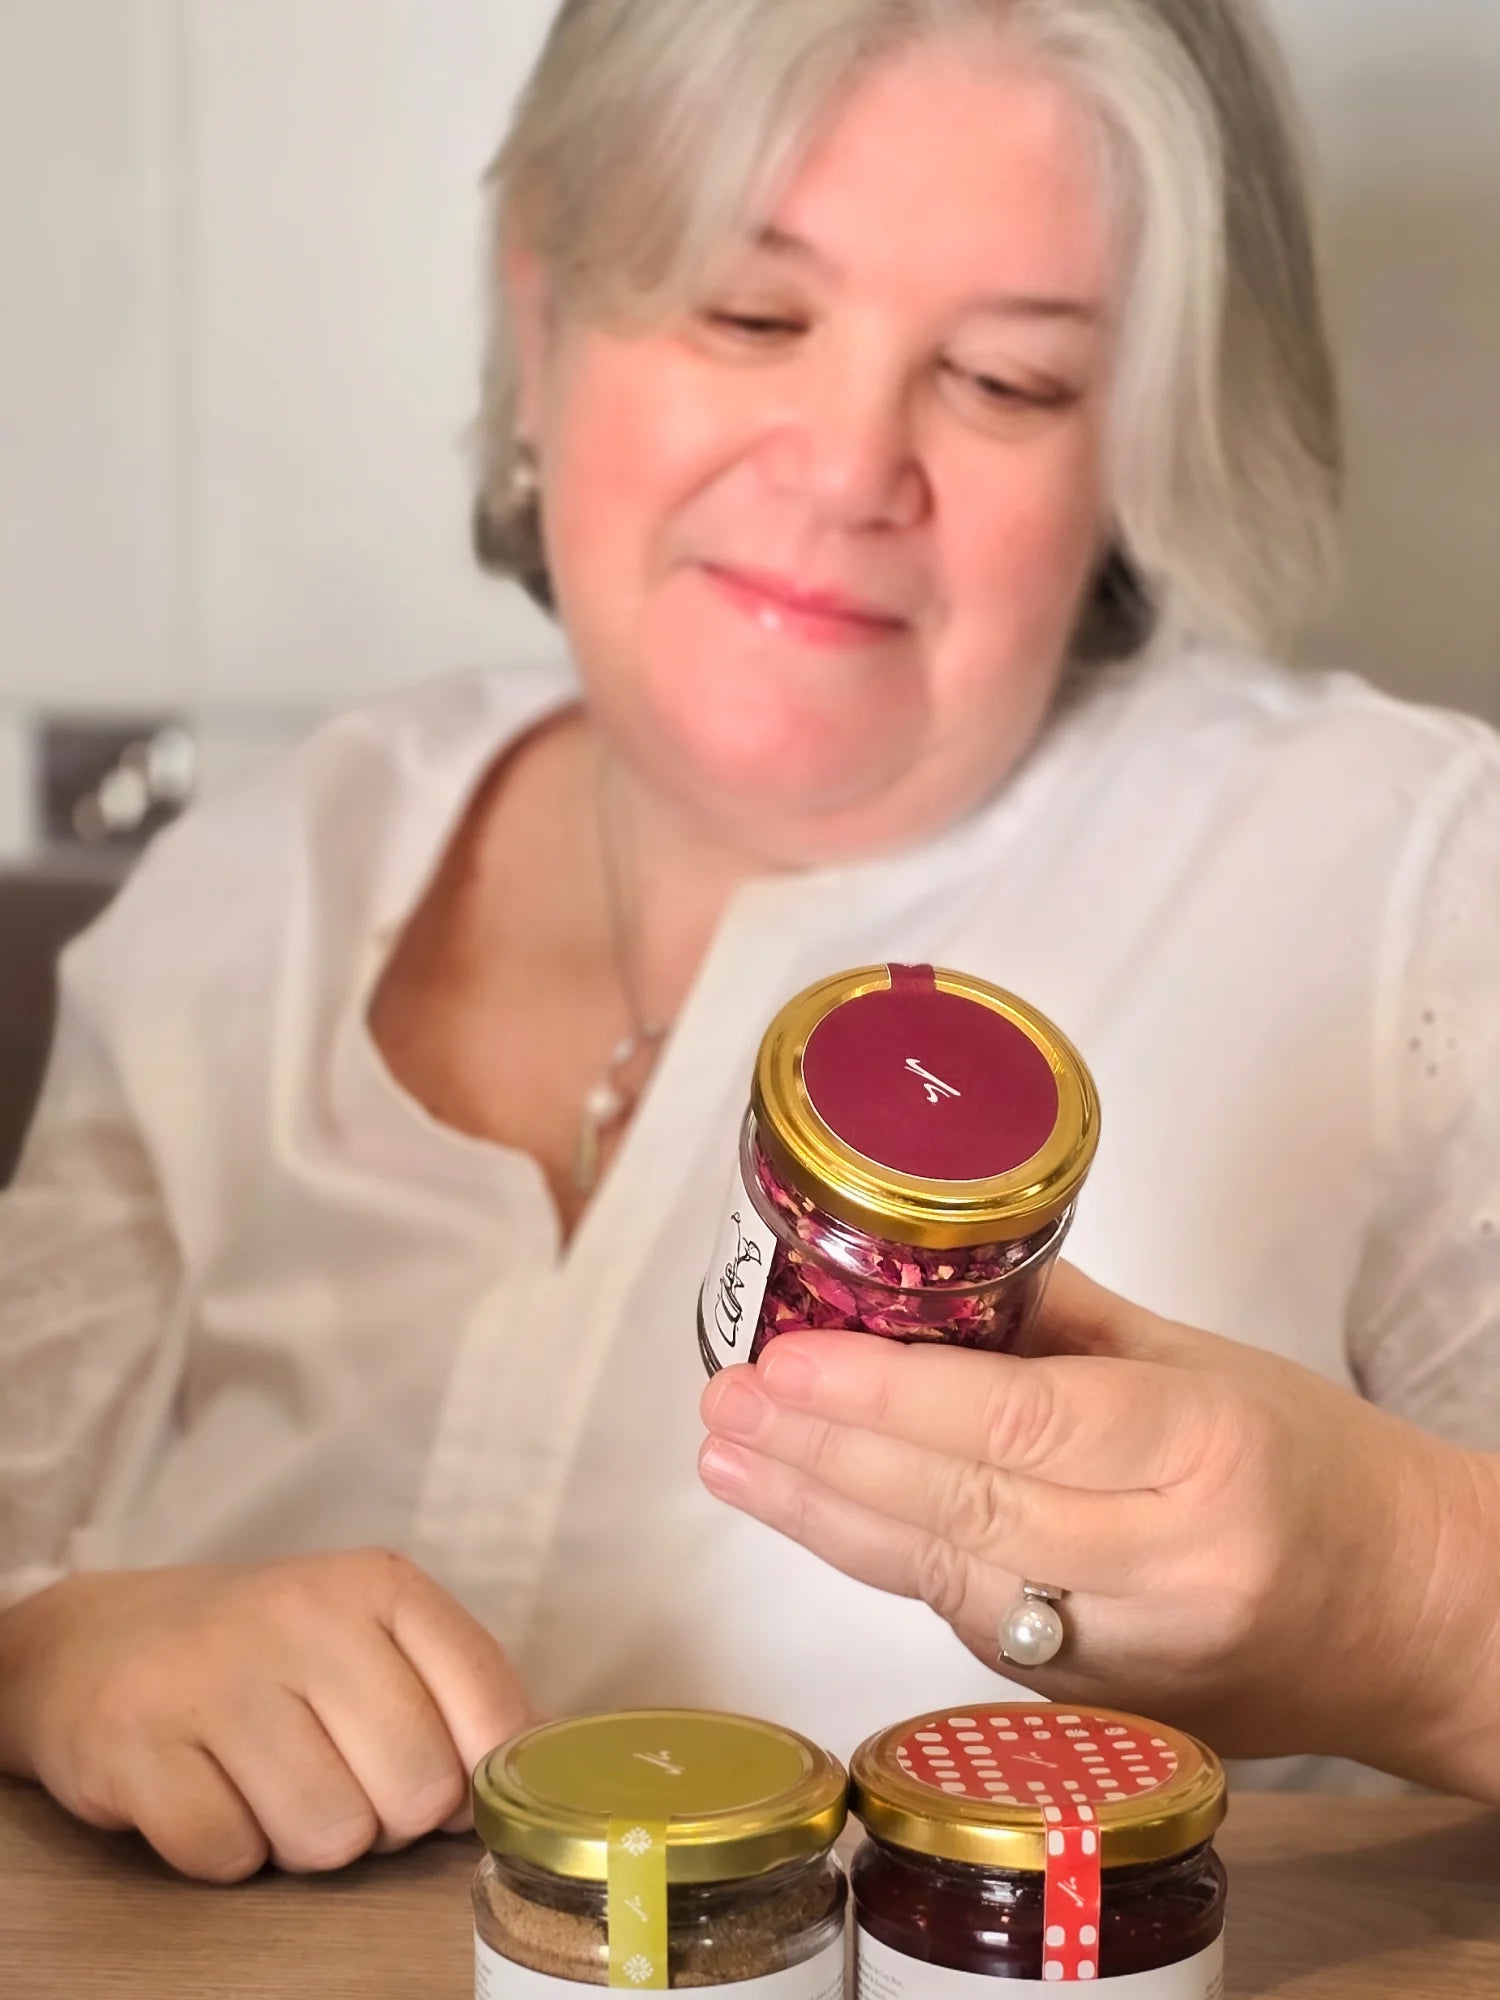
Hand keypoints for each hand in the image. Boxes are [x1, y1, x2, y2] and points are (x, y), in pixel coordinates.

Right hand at [0, 1549, 537, 1880]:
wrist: (98, 1642)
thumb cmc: (266, 1656)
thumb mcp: (373, 1638)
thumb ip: (461, 1691)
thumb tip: (546, 1757)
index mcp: (380, 1585)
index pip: (492, 1711)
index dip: (476, 1776)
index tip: (442, 1777)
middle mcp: (303, 1614)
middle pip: (416, 1791)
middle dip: (385, 1817)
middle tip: (335, 1776)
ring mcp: (215, 1676)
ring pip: (328, 1837)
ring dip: (304, 1839)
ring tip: (268, 1783)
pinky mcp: (136, 1744)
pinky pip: (230, 1857)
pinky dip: (226, 1850)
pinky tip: (208, 1792)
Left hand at [699, 1264, 1499, 1788]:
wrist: (1420, 1622)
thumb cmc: (1327, 1472)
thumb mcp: (1205, 1362)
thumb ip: (1061, 1323)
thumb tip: (931, 1275)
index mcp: (1204, 1455)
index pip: (1017, 1424)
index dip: (888, 1394)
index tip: (790, 1359)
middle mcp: (1165, 1568)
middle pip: (961, 1509)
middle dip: (823, 1454)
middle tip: (726, 1405)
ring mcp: (1131, 1656)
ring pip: (946, 1579)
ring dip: (822, 1516)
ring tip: (731, 1461)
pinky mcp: (1100, 1708)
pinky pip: (968, 1623)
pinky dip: (884, 1562)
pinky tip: (811, 1513)